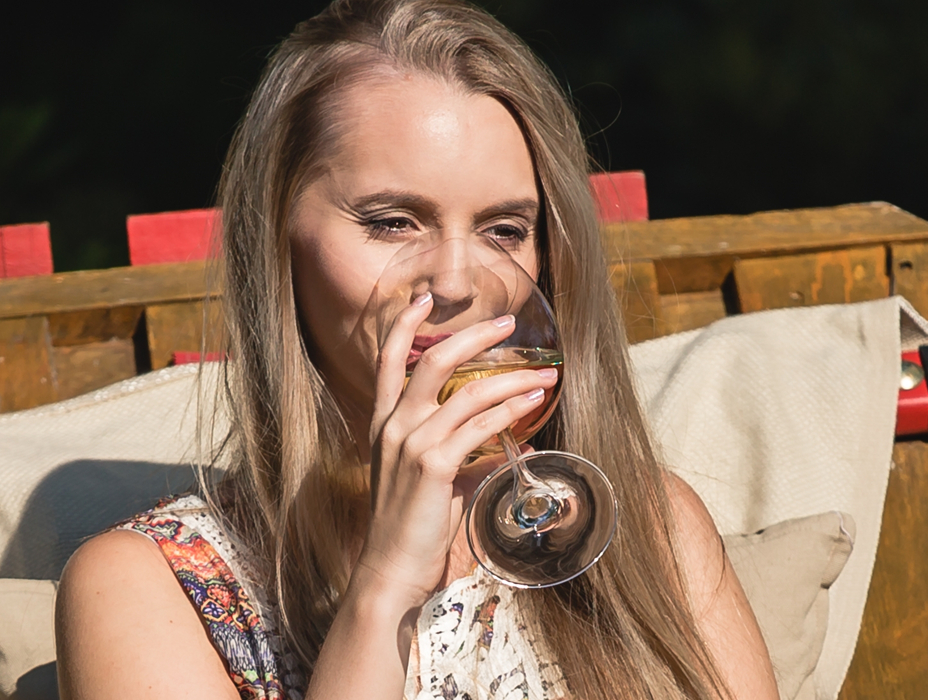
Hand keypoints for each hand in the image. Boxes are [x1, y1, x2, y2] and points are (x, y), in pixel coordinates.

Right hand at [348, 295, 559, 608]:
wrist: (391, 570)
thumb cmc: (413, 529)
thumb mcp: (434, 484)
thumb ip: (465, 460)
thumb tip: (508, 449)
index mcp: (384, 425)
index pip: (388, 362)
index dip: (404, 326)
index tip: (425, 299)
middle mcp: (393, 426)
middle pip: (432, 361)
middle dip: (472, 336)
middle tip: (507, 323)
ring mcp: (411, 443)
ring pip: (467, 392)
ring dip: (512, 378)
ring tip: (544, 372)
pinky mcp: (433, 465)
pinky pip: (480, 426)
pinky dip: (511, 411)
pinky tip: (533, 403)